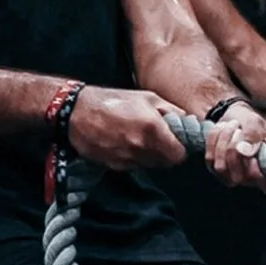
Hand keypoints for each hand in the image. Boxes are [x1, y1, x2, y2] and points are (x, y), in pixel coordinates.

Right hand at [66, 86, 188, 169]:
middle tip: (159, 138)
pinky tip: (126, 143)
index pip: (179, 155)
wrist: (77, 112)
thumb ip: (171, 111)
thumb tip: (188, 122)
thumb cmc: (113, 101)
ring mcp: (127, 159)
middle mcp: (141, 147)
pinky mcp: (115, 166)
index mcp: (152, 128)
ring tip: (139, 138)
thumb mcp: (147, 97)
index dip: (180, 148)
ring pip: (151, 166)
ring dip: (150, 156)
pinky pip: (134, 167)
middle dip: (166, 152)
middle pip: (166, 163)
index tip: (176, 141)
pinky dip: (135, 159)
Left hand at [202, 102, 265, 191]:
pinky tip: (223, 128)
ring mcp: (231, 176)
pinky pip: (210, 157)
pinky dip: (215, 138)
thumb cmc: (252, 123)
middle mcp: (250, 179)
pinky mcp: (215, 168)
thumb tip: (244, 151)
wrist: (235, 117)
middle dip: (234, 148)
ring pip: (221, 167)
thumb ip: (254, 135)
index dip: (259, 175)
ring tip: (232, 125)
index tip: (254, 156)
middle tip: (240, 129)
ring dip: (224, 141)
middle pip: (238, 177)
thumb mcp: (257, 123)